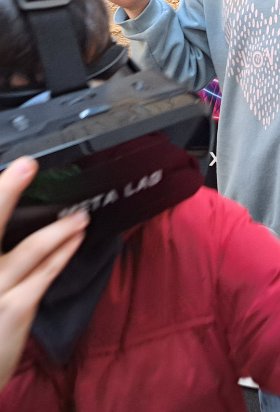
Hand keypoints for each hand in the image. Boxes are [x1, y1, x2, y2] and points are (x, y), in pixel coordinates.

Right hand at [0, 158, 88, 390]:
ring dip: (57, 228)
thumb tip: (14, 223)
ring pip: (28, 250)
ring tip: (79, 213)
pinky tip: (76, 238)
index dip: (2, 191)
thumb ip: (2, 251)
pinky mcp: (14, 308)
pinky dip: (62, 253)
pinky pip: (44, 274)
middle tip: (26, 165)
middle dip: (7, 192)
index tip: (18, 167)